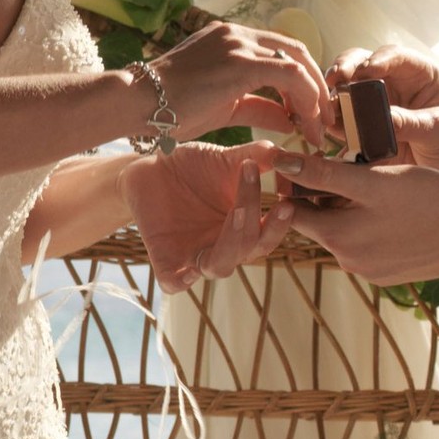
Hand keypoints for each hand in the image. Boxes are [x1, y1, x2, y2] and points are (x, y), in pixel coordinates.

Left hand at [123, 141, 293, 288]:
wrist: (151, 167)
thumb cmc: (194, 166)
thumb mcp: (227, 159)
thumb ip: (257, 157)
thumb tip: (287, 156)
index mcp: (244, 230)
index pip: (268, 236)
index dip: (279, 224)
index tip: (287, 202)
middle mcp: (223, 248)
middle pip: (248, 248)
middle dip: (256, 221)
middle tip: (263, 195)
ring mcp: (195, 257)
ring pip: (220, 267)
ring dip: (232, 242)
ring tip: (238, 211)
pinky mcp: (166, 263)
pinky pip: (175, 283)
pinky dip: (183, 281)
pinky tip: (190, 270)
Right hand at [149, 18, 330, 140]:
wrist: (138, 100)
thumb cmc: (171, 106)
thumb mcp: (224, 106)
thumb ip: (258, 107)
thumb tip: (288, 119)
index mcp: (232, 38)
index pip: (281, 51)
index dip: (303, 81)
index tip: (310, 112)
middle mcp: (238, 33)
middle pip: (296, 52)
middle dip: (317, 87)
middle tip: (324, 121)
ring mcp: (240, 43)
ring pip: (297, 62)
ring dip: (314, 97)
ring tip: (317, 128)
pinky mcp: (241, 61)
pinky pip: (290, 75)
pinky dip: (305, 99)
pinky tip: (304, 124)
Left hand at [272, 155, 438, 283]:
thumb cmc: (428, 197)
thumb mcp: (373, 180)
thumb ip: (323, 175)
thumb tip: (278, 163)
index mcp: (337, 239)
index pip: (292, 211)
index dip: (291, 184)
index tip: (299, 159)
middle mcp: (349, 262)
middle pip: (319, 222)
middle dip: (322, 195)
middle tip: (343, 165)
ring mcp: (372, 271)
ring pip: (345, 232)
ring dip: (348, 208)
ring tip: (373, 182)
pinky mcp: (392, 273)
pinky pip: (368, 244)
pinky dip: (371, 224)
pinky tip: (394, 207)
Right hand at [331, 48, 438, 184]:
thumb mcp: (438, 131)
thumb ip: (410, 122)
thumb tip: (382, 118)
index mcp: (419, 74)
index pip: (396, 56)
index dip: (379, 59)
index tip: (366, 70)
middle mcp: (393, 82)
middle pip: (362, 63)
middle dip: (346, 68)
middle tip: (335, 79)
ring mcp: (374, 102)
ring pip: (346, 88)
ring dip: (334, 94)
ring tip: (326, 105)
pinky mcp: (361, 125)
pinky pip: (341, 117)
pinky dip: (330, 119)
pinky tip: (325, 125)